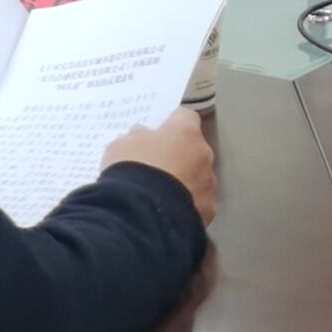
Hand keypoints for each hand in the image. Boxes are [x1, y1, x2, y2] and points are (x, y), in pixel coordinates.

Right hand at [100, 106, 219, 221]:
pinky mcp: (208, 210)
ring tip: (160, 194)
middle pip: (194, 149)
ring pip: (199, 177)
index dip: (171, 124)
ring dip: (184, 181)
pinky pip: (198, 203)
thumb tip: (142, 137)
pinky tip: (168, 211)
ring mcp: (208, 184)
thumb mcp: (122, 145)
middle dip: (178, 155)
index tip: (160, 132)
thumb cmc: (132, 171)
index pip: (185, 117)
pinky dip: (187, 205)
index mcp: (184, 131)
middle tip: (156, 166)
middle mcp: (203, 154)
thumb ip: (137, 138)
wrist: (141, 214)